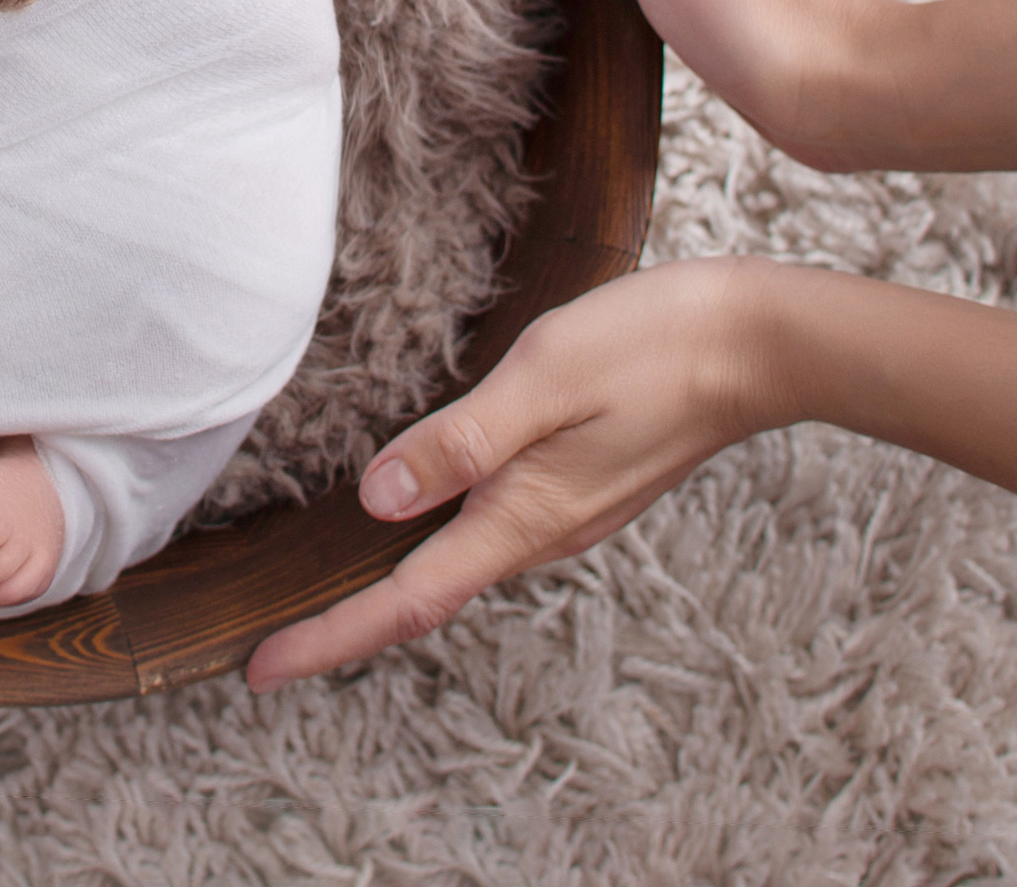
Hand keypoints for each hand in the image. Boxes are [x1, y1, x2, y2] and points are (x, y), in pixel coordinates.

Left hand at [246, 259, 781, 691]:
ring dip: (386, 584)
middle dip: (344, 623)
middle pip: (423, 596)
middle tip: (264, 642)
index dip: (329, 639)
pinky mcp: (578, 487)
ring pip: (456, 563)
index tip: (259, 670)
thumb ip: (460, 441)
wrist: (757, 345)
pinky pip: (488, 529)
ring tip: (315, 591)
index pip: (407, 601)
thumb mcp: (542, 379)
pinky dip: (433, 541)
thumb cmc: (650, 348)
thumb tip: (379, 500)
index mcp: (522, 518)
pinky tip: (408, 519)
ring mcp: (563, 514)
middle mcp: (539, 533)